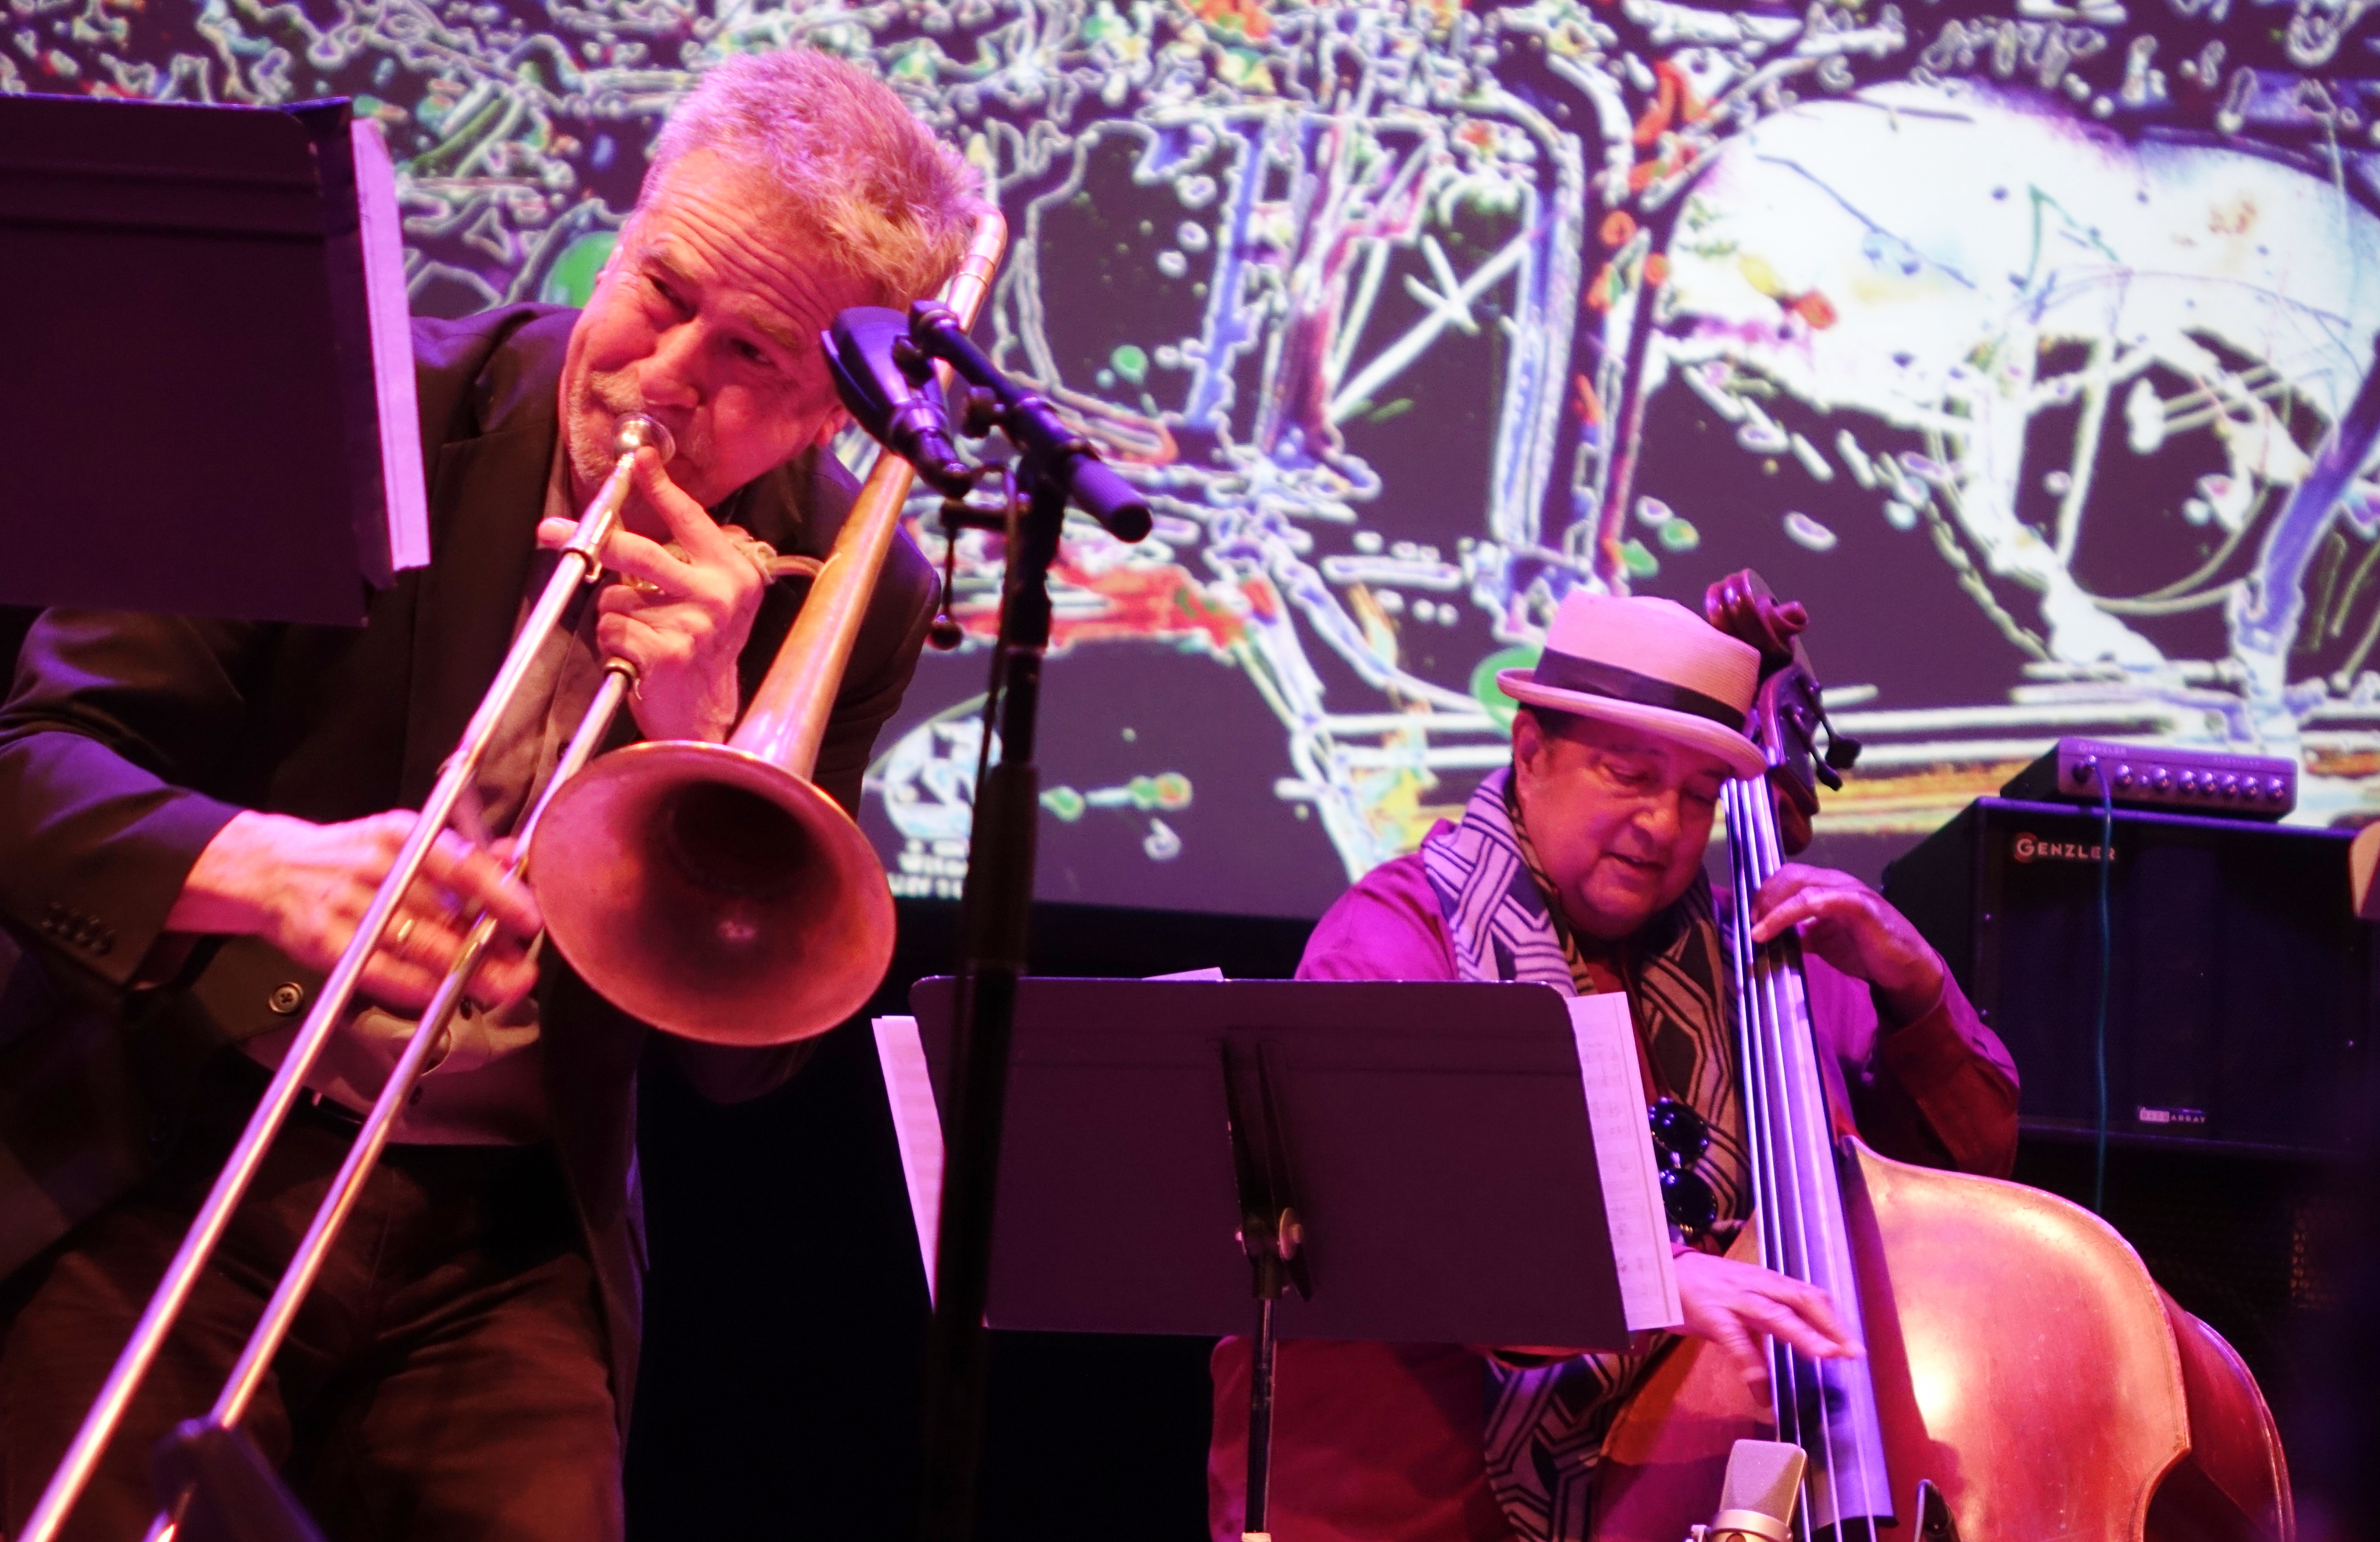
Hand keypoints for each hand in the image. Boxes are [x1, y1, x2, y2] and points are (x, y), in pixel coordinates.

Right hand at [168, 809, 543, 1013]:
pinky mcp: (325, 940)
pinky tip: (441, 996)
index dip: (501, 895)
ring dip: (462, 973)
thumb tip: (515, 859)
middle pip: (444, 915)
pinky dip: (413, 987)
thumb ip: (460, 855)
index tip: (531, 921)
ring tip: (499, 989)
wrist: (272, 868)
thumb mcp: (405, 841)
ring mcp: (348, 905)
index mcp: (401, 835)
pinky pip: (379, 971)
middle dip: (490, 950)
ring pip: (417, 946)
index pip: (461, 865)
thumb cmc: (354, 858)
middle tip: (524, 973)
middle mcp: (376, 867)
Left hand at [537, 448, 767, 742]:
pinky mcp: (669, 653)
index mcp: (734, 571)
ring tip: (640, 636)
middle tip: (550, 530)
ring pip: (617, 597)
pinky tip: (636, 657)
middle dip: (594, 542)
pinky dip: (613, 643)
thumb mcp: (708, 599)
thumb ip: (680, 562)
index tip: (637, 459)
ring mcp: (696, 625)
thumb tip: (621, 526)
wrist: (708, 715)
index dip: (660, 486)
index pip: (691, 518)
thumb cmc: (701, 651)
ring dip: (614, 616)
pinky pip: (612, 630)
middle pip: (639, 553)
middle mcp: (720, 594)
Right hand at [1674, 1249, 1860, 1392]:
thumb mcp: (1743, 1295)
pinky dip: (1752, 1368)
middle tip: (1851, 1353)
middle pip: (1801, 1299)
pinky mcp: (1712, 1315)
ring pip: (1775, 1314)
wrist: (1662, 1270)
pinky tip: (1763, 1393)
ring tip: (1824, 1356)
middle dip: (1829, 1326)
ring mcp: (1735, 1299)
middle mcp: (1757, 1286)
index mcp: (1767, 1281)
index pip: (1808, 1295)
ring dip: (1802, 1335)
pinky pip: (1737, 1343)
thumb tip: (1797, 1347)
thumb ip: (1767, 1319)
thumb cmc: (1707, 1286)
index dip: (1833, 1320)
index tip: (1854, 1346)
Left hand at [1749, 863, 1945, 1023]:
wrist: (1906, 968)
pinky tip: (1779, 928)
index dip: (1763, 894)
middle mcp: (1836, 883)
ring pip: (1802, 886)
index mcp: (1826, 887)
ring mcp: (1850, 892)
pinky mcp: (1862, 907)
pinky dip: (1794, 912)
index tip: (1748, 918)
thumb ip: (1798, 933)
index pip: (1786, 877)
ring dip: (1774, 908)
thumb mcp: (1822, 941)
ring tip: (1758, 930)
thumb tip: (1765, 936)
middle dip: (1764, 898)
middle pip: (1789, 875)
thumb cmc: (1865, 951)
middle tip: (1751, 925)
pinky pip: (1822, 901)